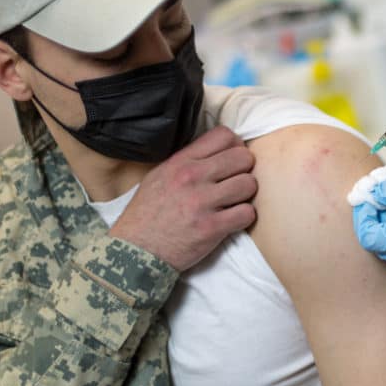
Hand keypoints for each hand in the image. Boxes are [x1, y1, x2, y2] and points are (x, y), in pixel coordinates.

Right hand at [109, 126, 256, 270]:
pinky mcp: (211, 227)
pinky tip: (232, 220)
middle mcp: (192, 177)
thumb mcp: (159, 176)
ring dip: (246, 195)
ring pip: (249, 184)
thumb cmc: (147, 214)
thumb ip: (188, 161)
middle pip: (243, 157)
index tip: (232, 161)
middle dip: (245, 170)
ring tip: (234, 203)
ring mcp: (202, 202)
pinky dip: (244, 217)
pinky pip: (247, 213)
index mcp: (181, 161)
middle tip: (236, 183)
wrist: (136, 250)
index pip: (224, 136)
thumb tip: (217, 153)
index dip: (236, 147)